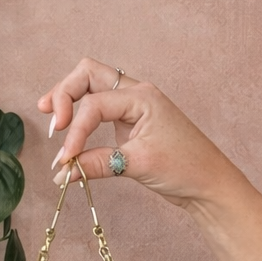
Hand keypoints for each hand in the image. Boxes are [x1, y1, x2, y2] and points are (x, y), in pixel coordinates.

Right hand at [37, 55, 261, 260]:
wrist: (210, 185)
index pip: (93, 104)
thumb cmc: (185, 169)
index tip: (65, 160)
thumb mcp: (137, 165)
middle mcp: (136, 93)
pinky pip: (98, 110)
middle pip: (88, 75)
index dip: (74, 131)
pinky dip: (81, 118)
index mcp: (141, 96)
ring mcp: (132, 107)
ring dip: (69, 100)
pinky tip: (68, 134)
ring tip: (51, 120)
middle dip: (64, 93)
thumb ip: (95, 164)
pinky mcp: (130, 124)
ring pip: (91, 87)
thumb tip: (62, 172)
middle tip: (51, 123)